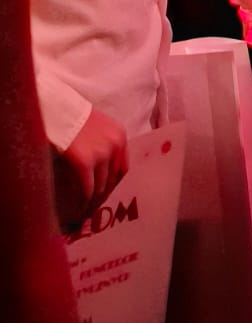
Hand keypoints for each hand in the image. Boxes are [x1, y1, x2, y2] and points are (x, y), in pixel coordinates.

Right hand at [61, 108, 127, 223]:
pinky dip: (83, 201)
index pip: (124, 168)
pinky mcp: (85, 162)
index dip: (115, 184)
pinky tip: (78, 208)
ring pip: (100, 187)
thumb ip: (105, 145)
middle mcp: (115, 146)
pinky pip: (87, 188)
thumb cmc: (73, 118)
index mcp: (120, 137)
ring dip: (93, 201)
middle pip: (113, 180)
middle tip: (94, 208)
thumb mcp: (98, 128)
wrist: (57, 111)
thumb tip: (101, 171)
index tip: (107, 194)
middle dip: (103, 196)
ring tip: (85, 211)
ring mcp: (101, 155)